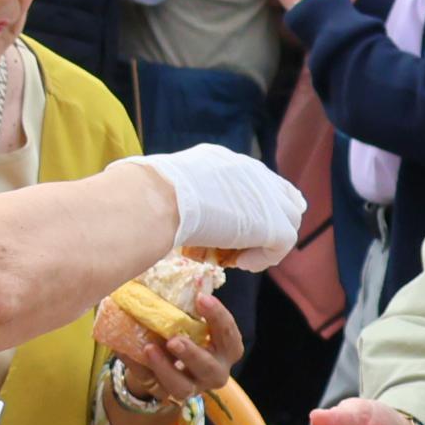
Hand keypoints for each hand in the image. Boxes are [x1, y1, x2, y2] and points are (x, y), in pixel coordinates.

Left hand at [108, 287, 242, 408]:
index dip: (218, 318)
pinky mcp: (165, 394)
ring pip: (182, 387)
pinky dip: (136, 367)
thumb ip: (185, 306)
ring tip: (149, 349)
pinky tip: (124, 351)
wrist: (160, 364)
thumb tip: (165, 269)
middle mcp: (213, 372)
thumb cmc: (182, 332)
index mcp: (225, 350)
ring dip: (165, 368)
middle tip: (174, 340)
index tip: (201, 298)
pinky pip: (150, 384)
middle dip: (193, 354)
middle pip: (210, 369)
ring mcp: (190, 387)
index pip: (230, 336)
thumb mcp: (189, 320)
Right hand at [140, 147, 307, 263]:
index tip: (228, 227)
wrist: (157, 200)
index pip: (254, 180)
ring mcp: (268, 197)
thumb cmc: (145, 193)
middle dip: (264, 223)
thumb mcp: (161, 182)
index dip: (248, 206)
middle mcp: (253, 172)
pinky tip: (238, 264)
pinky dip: (259, 259)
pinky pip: (279, 248)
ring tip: (236, 257)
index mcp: (225, 160)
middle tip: (238, 245)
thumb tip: (139, 187)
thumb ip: (173, 187)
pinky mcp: (276, 225)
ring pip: (285, 223)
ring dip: (262, 242)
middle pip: (282, 199)